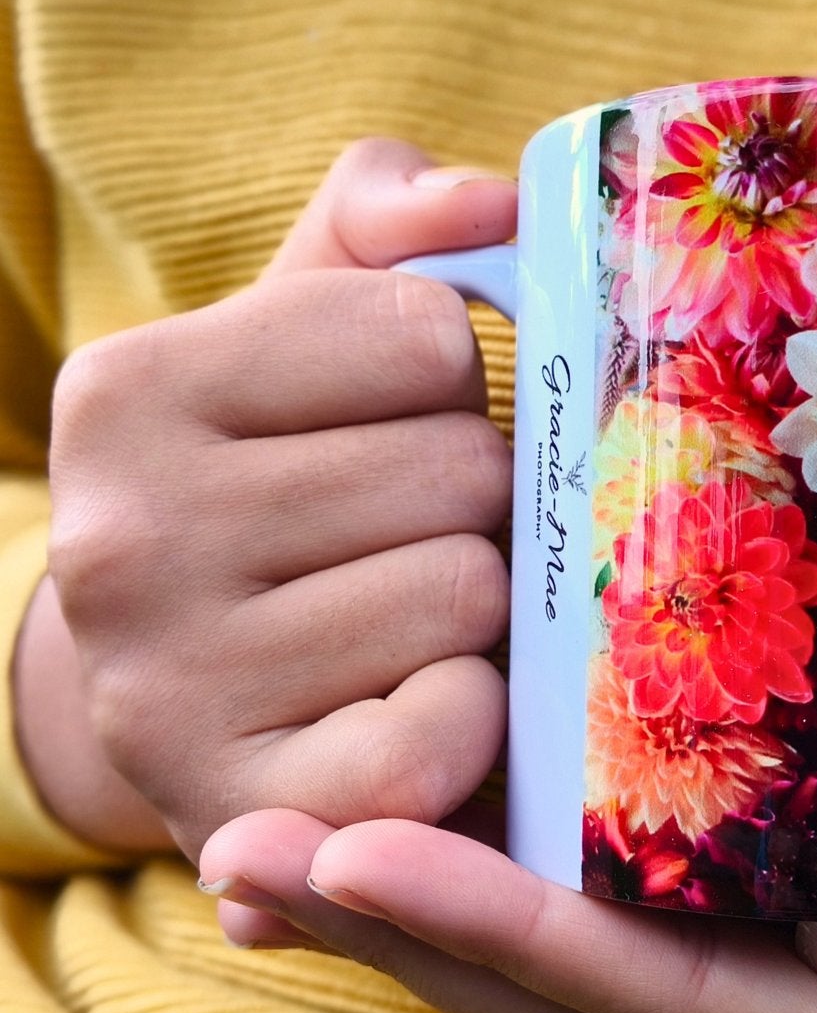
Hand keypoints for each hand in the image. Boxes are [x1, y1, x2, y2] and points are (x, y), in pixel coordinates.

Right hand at [24, 140, 515, 858]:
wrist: (183, 679)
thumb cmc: (280, 475)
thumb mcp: (306, 327)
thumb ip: (395, 224)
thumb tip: (502, 201)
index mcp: (127, 390)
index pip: (428, 335)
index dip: (452, 383)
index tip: (393, 423)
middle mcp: (118, 540)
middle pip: (457, 470)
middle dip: (472, 498)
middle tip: (411, 533)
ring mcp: (164, 689)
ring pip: (467, 592)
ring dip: (477, 604)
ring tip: (406, 614)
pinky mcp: (237, 811)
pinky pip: (439, 735)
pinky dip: (468, 715)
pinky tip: (418, 700)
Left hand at [199, 653, 816, 1012]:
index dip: (524, 947)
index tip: (364, 859)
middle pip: (585, 990)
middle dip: (411, 926)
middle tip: (238, 854)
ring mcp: (798, 935)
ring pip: (581, 932)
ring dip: (423, 890)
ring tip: (257, 841)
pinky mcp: (792, 851)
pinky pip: (629, 854)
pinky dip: (513, 827)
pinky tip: (413, 775)